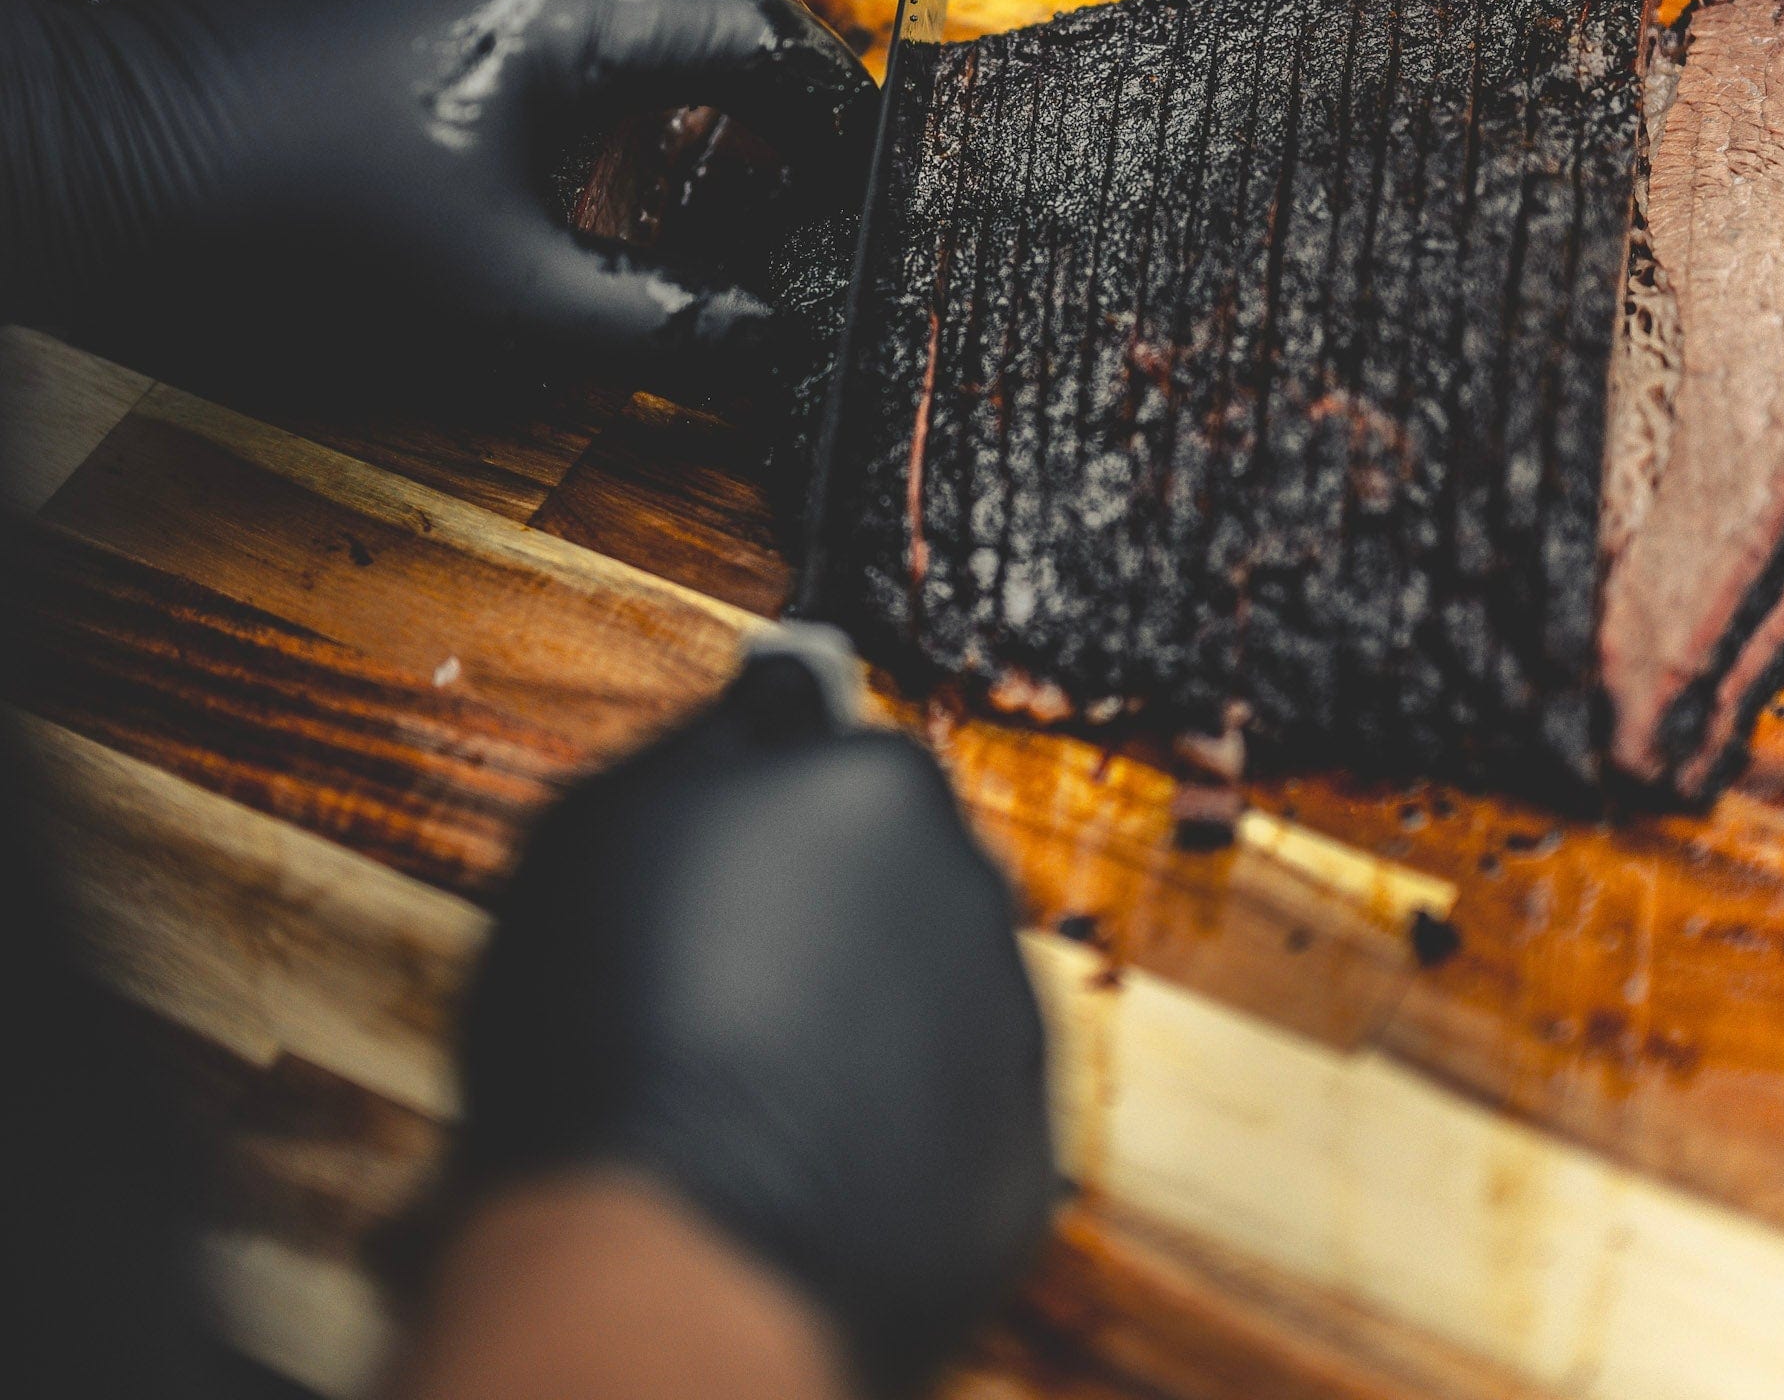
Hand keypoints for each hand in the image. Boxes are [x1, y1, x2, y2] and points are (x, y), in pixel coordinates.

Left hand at [0, 0, 874, 392]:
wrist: (88, 152)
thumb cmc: (295, 226)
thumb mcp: (501, 302)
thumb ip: (653, 320)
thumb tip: (767, 335)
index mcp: (564, 3)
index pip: (749, 32)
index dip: (822, 101)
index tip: (857, 164)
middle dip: (776, 45)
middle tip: (816, 130)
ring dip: (698, 4)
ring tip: (749, 62)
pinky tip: (612, 34)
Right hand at [457, 628, 1057, 1396]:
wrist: (674, 1252)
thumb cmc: (615, 1024)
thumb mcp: (609, 820)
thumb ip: (717, 735)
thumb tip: (777, 691)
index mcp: (882, 792)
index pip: (837, 758)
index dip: (761, 811)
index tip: (711, 864)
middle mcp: (973, 890)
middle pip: (891, 876)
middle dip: (819, 912)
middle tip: (713, 983)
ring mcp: (1007, 1031)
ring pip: (925, 993)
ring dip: (859, 1017)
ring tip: (747, 1085)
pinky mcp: (1016, 1163)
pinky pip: (947, 1115)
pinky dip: (890, 1124)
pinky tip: (801, 1155)